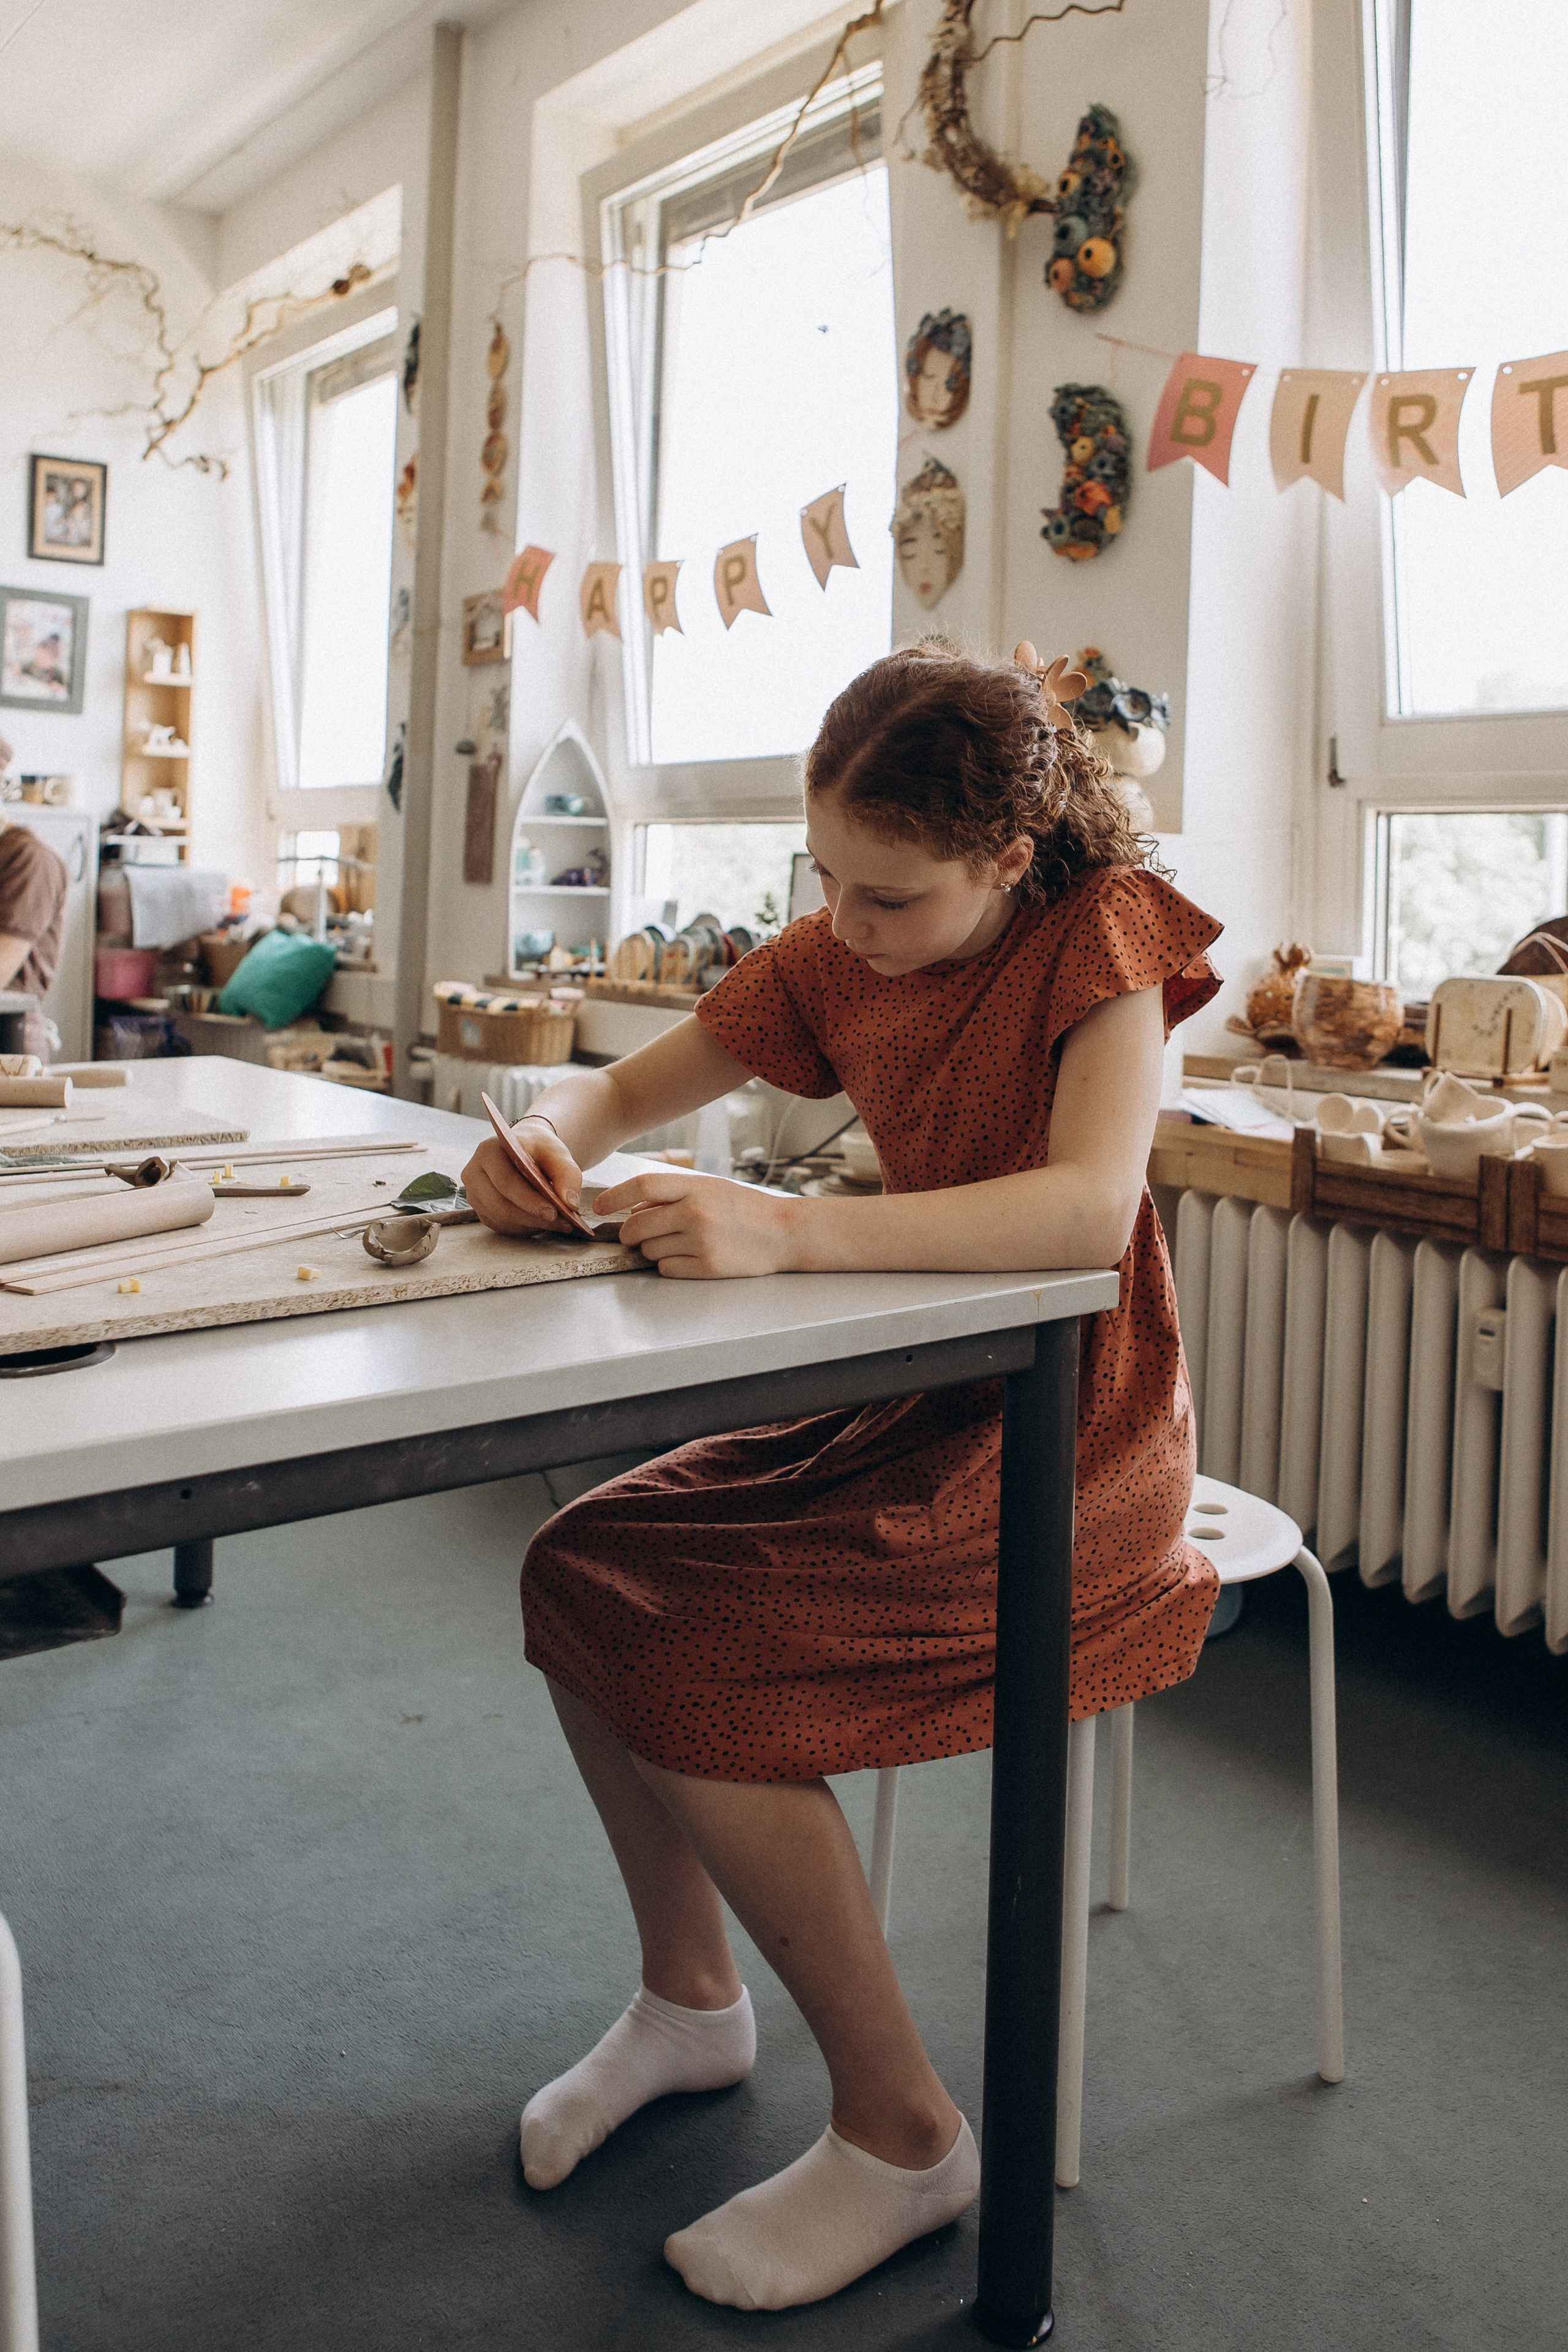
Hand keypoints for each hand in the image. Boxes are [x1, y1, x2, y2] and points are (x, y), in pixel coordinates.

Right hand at [462, 1117, 582, 1235]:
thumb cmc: (538, 1150)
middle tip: (562, 1223)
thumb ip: (567, 1173)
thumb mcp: (557, 1152)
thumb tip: (570, 1203)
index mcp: (488, 1152)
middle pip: (500, 1205)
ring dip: (532, 1225)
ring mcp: (474, 1194)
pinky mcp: (481, 1210)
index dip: (529, 1200)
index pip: (505, 1181)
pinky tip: (543, 1222)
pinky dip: (525, 1228)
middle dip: (533, 1217)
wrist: (524, 1150)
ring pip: (501, 1219)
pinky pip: (501, 1226)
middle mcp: (473, 1173)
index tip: (554, 1212)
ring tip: (559, 1223)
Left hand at [592, 1169, 799, 1278]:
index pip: (642, 1186)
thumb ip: (673, 1194)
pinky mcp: (708, 1267)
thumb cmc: (745, 1208)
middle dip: (629, 1234)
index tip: (599, 1207)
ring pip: (650, 1250)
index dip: (614, 1197)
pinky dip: (669, 1265)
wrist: (784, 1232)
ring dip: (652, 1249)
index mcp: (695, 1187)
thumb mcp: (710, 1188)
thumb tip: (634, 1208)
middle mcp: (696, 1213)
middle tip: (635, 1235)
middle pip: (638, 1225)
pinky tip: (688, 1256)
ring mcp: (702, 1241)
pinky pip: (667, 1269)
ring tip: (677, 1242)